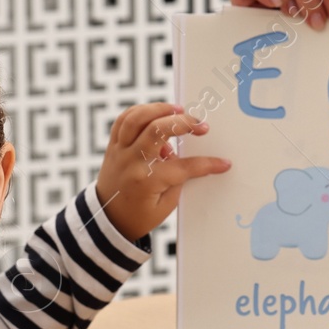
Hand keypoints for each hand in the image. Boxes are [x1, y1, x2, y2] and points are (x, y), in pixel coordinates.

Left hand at [96, 102, 230, 241]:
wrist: (105, 219)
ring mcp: (120, 151)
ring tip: (178, 110)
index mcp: (147, 181)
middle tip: (201, 126)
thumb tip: (191, 160)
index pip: (183, 167)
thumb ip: (179, 180)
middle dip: (183, 123)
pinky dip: (140, 111)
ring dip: (159, 109)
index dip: (207, 164)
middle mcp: (132, 162)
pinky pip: (123, 119)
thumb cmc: (137, 215)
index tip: (222, 162)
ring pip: (136, 118)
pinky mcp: (113, 145)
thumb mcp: (165, 206)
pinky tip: (156, 113)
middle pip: (157, 130)